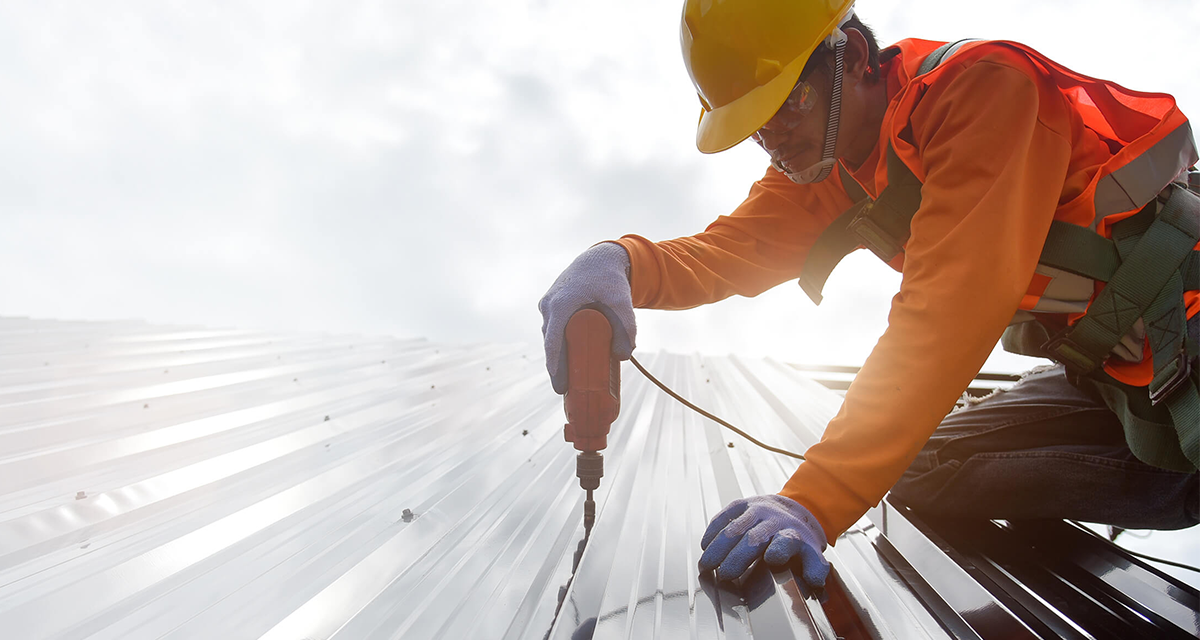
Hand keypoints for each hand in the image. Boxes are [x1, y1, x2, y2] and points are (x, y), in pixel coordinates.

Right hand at [538, 242, 635, 393]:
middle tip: (565, 390)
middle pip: (550, 342)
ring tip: (566, 379)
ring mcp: (548, 304)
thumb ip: (627, 327)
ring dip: (556, 356)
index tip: (559, 386)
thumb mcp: (622, 301)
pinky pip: (552, 329)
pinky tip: (564, 360)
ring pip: (551, 336)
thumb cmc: (610, 278)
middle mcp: (550, 304)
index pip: (554, 341)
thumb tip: (624, 356)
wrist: (600, 258)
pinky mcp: (551, 305)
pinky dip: (557, 345)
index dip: (555, 366)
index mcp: (562, 304)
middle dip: (556, 367)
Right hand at [698, 494, 829, 586]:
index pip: (785, 542)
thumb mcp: (813, 554)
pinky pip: (724, 516)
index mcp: (792, 534)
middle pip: (753, 538)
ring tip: (707, 564)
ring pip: (734, 528)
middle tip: (724, 575)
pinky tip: (705, 545)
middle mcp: (773, 520)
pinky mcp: (741, 504)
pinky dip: (713, 530)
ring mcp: (755, 510)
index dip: (778, 550)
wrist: (795, 507)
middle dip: (737, 557)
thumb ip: (815, 570)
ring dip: (718, 547)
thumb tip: (815, 582)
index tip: (770, 560)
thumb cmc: (799, 538)